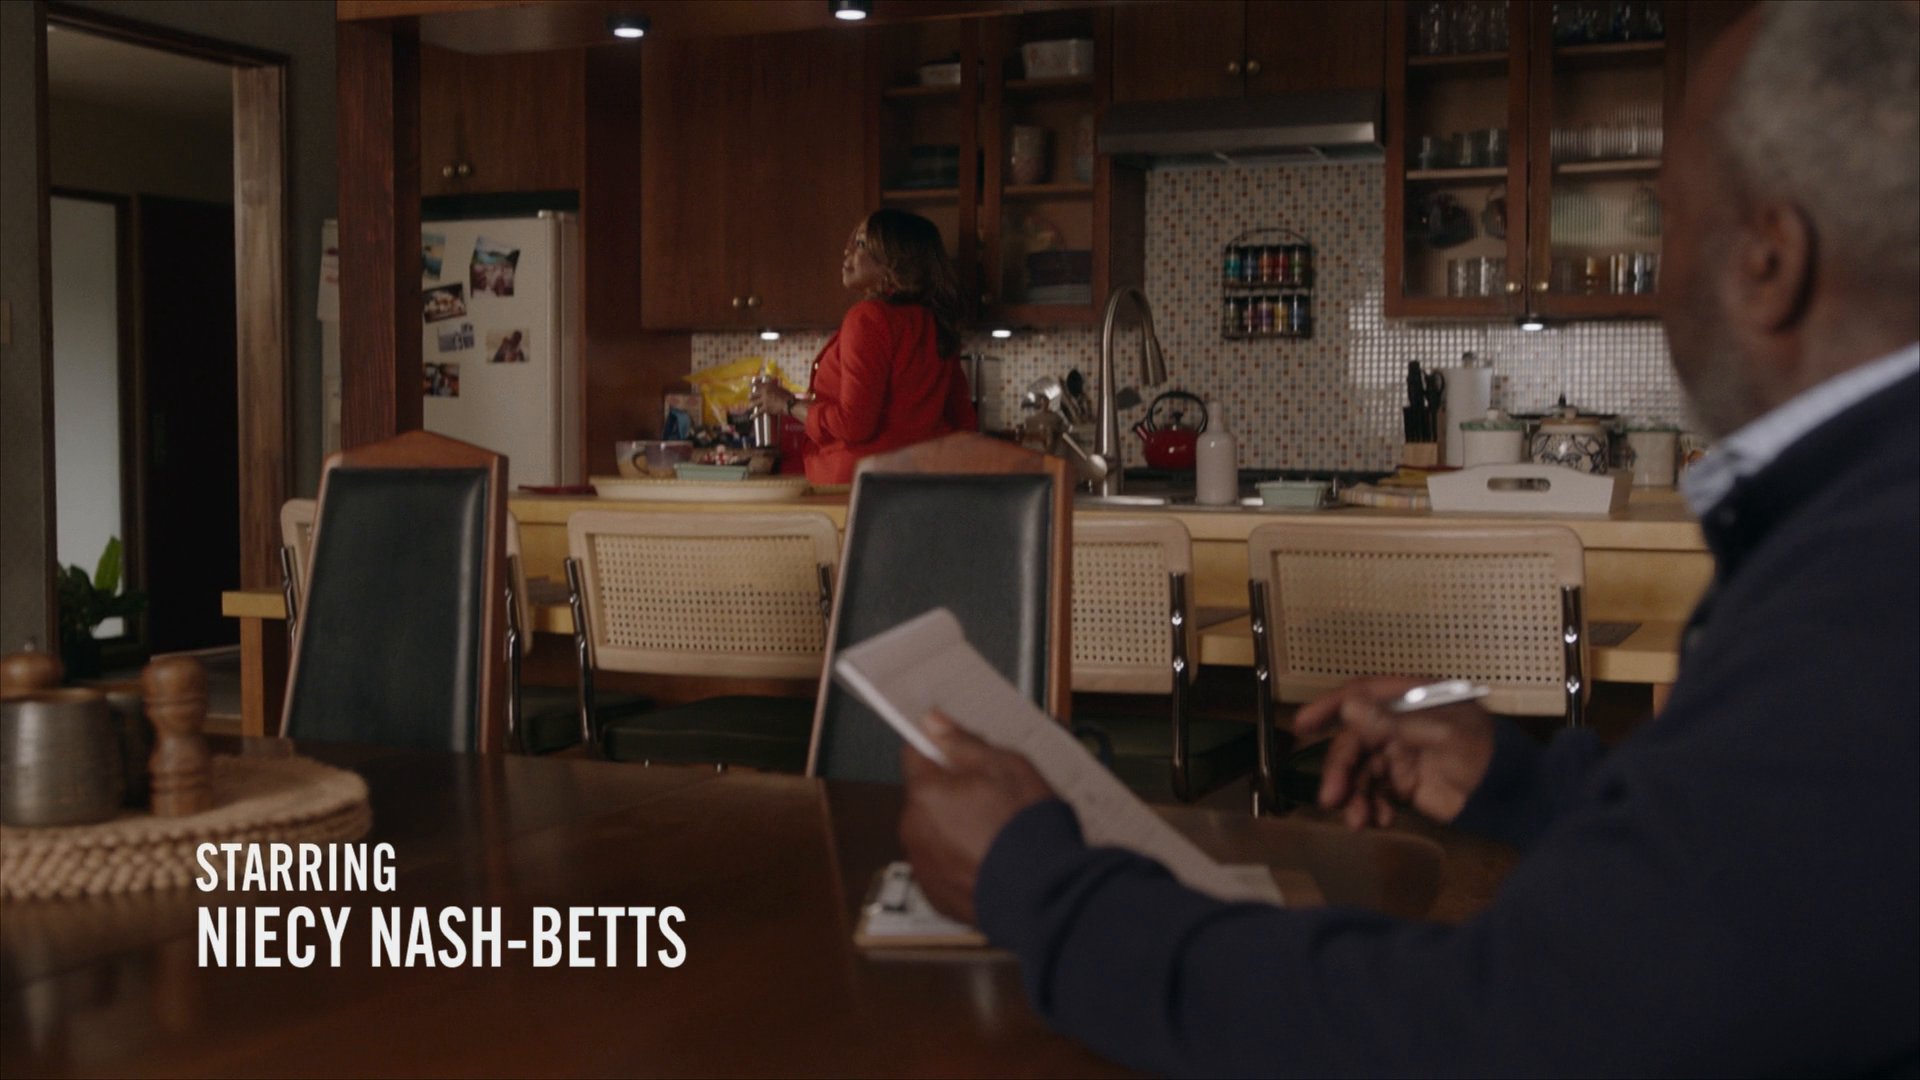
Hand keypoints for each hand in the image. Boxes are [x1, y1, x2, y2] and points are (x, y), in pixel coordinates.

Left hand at [750, 379, 795, 417]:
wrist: (789, 404)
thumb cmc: (787, 396)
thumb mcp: (779, 388)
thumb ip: (773, 388)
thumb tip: (770, 389)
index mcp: (768, 386)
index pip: (756, 384)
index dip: (751, 384)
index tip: (747, 385)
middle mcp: (764, 392)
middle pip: (752, 394)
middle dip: (750, 397)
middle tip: (749, 398)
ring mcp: (764, 400)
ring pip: (753, 404)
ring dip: (751, 406)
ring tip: (749, 407)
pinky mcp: (765, 408)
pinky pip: (758, 412)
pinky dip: (754, 415)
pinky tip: (751, 417)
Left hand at [899, 711, 1055, 924]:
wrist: (1044, 893)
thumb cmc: (1027, 830)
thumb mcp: (1005, 766)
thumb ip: (963, 742)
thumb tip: (934, 722)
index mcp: (926, 793)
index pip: (915, 754)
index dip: (940, 752)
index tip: (958, 756)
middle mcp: (914, 830)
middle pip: (925, 796)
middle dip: (950, 793)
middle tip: (991, 799)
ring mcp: (923, 866)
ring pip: (933, 832)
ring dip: (954, 829)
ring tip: (995, 835)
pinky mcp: (936, 895)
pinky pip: (941, 866)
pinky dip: (960, 862)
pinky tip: (990, 860)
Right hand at [1293, 676, 1496, 829]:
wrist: (1508, 796)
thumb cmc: (1482, 752)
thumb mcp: (1440, 733)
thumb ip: (1392, 723)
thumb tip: (1348, 707)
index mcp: (1410, 699)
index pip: (1361, 694)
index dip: (1330, 707)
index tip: (1302, 724)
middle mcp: (1400, 723)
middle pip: (1354, 741)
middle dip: (1341, 770)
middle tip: (1331, 797)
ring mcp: (1400, 754)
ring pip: (1361, 771)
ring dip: (1354, 795)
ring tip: (1357, 821)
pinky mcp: (1404, 783)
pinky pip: (1374, 792)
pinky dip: (1371, 807)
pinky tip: (1378, 821)